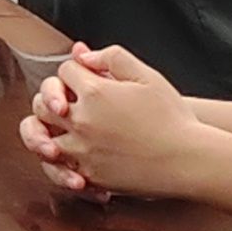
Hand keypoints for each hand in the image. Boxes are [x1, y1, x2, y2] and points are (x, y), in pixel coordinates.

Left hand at [18, 44, 202, 198]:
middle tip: (68, 100)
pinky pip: (59, 167)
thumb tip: (83, 55)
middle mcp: (82, 122)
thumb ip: (112, 58)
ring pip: (43, 138)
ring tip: (66, 128)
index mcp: (94, 93)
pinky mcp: (89, 175)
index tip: (88, 77)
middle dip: (54, 98)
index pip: (65, 72)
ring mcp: (82, 151)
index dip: (76, 71)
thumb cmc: (173, 118)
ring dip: (49, 130)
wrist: (188, 161)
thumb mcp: (147, 76)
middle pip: (43, 104)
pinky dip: (61, 160)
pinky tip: (77, 152)